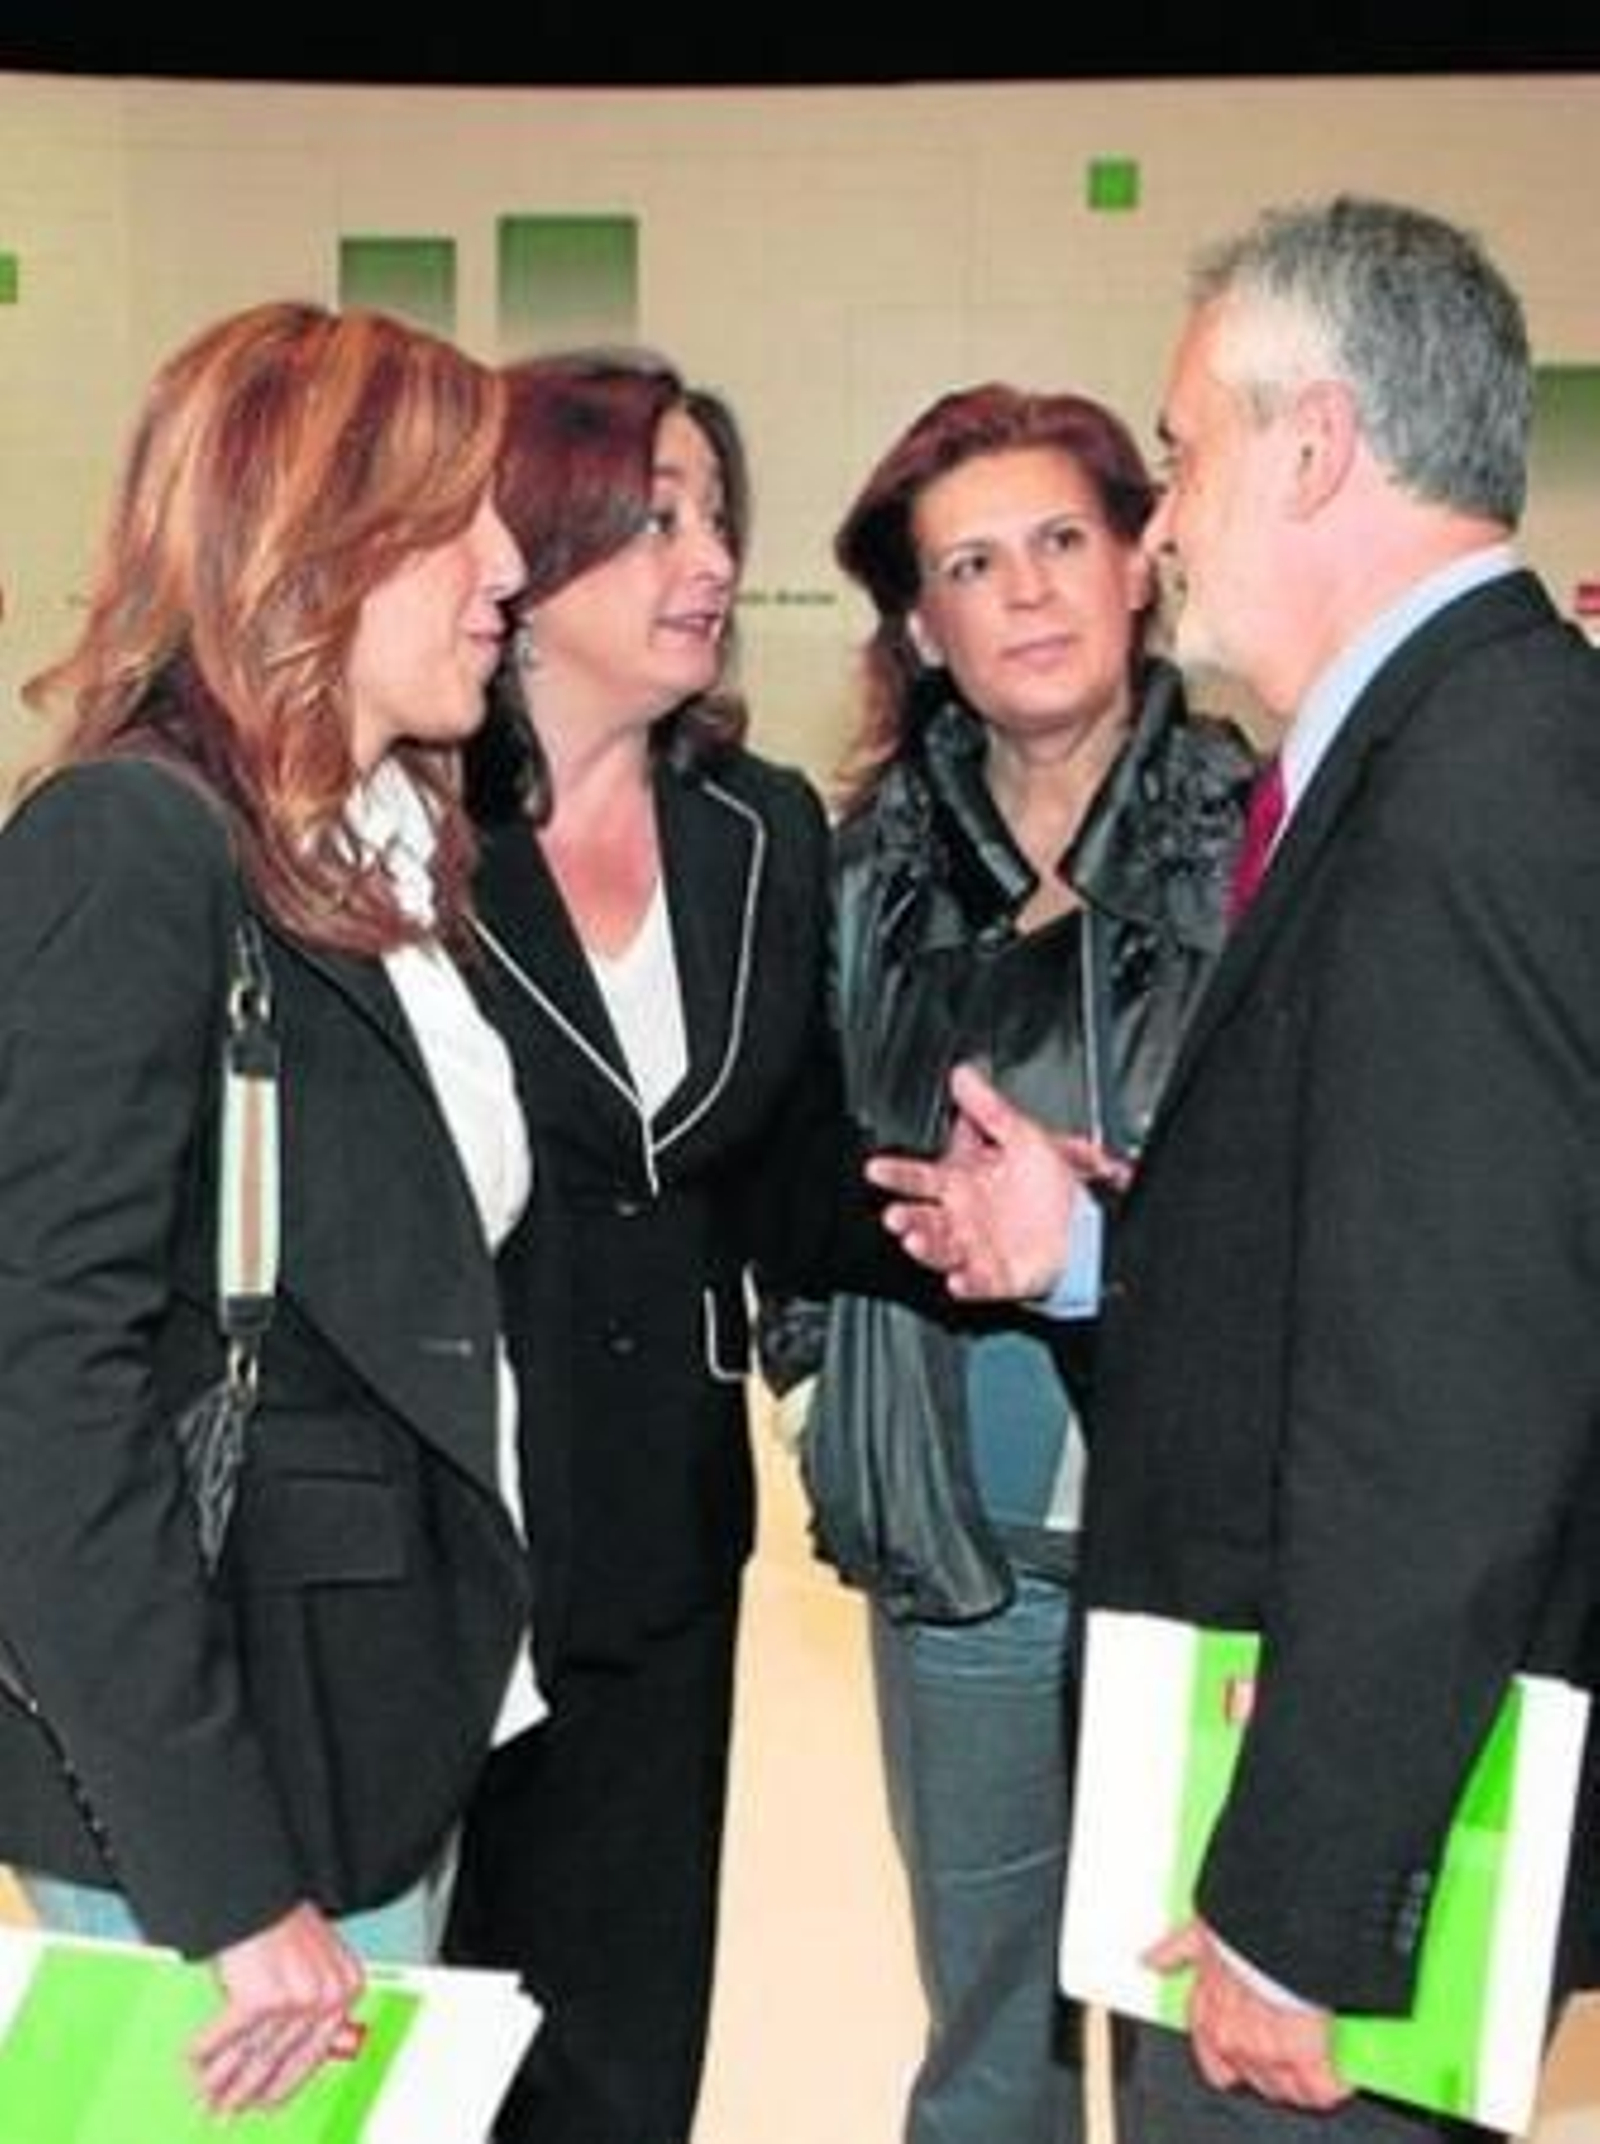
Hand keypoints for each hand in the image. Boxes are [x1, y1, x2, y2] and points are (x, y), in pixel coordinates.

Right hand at [189, 1901, 365, 2113]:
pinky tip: (192, 2060)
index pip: (313, 2053)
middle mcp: (326, 1996)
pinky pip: (224, 2037)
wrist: (257, 1888)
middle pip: (277, 2058)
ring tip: (205, 2096)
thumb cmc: (278, 1917)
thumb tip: (275, 2058)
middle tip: (224, 2111)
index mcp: (345, 1987)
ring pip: (251, 2054)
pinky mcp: (260, 2000)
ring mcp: (295, 1999)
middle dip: (246, 2089)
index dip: (284, 2083)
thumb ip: (304, 2003)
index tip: (264, 2103)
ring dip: (222, 2079)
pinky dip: (204, 2049)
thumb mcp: (308, 1959)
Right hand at [865, 1063, 1124, 1300]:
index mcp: (962, 1184)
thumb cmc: (1050, 1185)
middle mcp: (962, 1218)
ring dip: (927, 1248)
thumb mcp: (1022, 1135)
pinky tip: (958, 1280)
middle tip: (895, 1216)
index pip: (920, 1177)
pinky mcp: (997, 1276)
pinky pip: (978, 1283)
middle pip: (923, 1218)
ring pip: (942, 1250)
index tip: (876, 1168)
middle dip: (906, 1218)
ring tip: (916, 1240)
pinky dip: (968, 1284)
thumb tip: (963, 1074)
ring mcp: (977, 1249)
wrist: (1085, 1224)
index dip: (896, 1173)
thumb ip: (988, 1107)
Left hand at [1146, 1918, 1349, 2110]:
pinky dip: (1333, 2083)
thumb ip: (1176, 1952)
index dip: (1234, 2060)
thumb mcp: (1199, 1933)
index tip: (1246, 2055)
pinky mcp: (1303, 2053)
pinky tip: (1339, 2077)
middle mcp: (1230, 2035)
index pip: (1213, 2057)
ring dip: (1302, 2082)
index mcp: (1206, 2010)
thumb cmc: (1240, 1923)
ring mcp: (1265, 2049)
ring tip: (1318, 2070)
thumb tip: (1152, 1961)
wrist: (1273, 1919)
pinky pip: (1321, 2087)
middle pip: (1253, 2078)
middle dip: (1271, 2071)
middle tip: (1290, 2058)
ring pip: (1285, 2088)